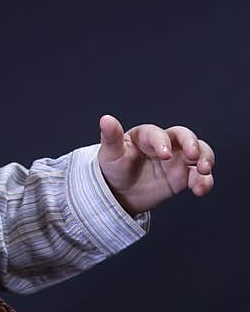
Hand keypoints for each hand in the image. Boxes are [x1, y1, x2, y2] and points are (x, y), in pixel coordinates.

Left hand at [96, 114, 214, 216]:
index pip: (158, 134)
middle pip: (185, 137)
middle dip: (192, 144)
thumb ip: (111, 137)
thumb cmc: (113, 168)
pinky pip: (200, 176)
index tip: (165, 154)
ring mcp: (176, 160)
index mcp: (146, 135)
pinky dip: (204, 181)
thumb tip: (106, 119)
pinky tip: (200, 190)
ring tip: (204, 171)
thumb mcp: (110, 153)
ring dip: (206, 158)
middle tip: (193, 156)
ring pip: (200, 152)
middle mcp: (165, 144)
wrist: (119, 192)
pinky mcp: (183, 177)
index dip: (163, 142)